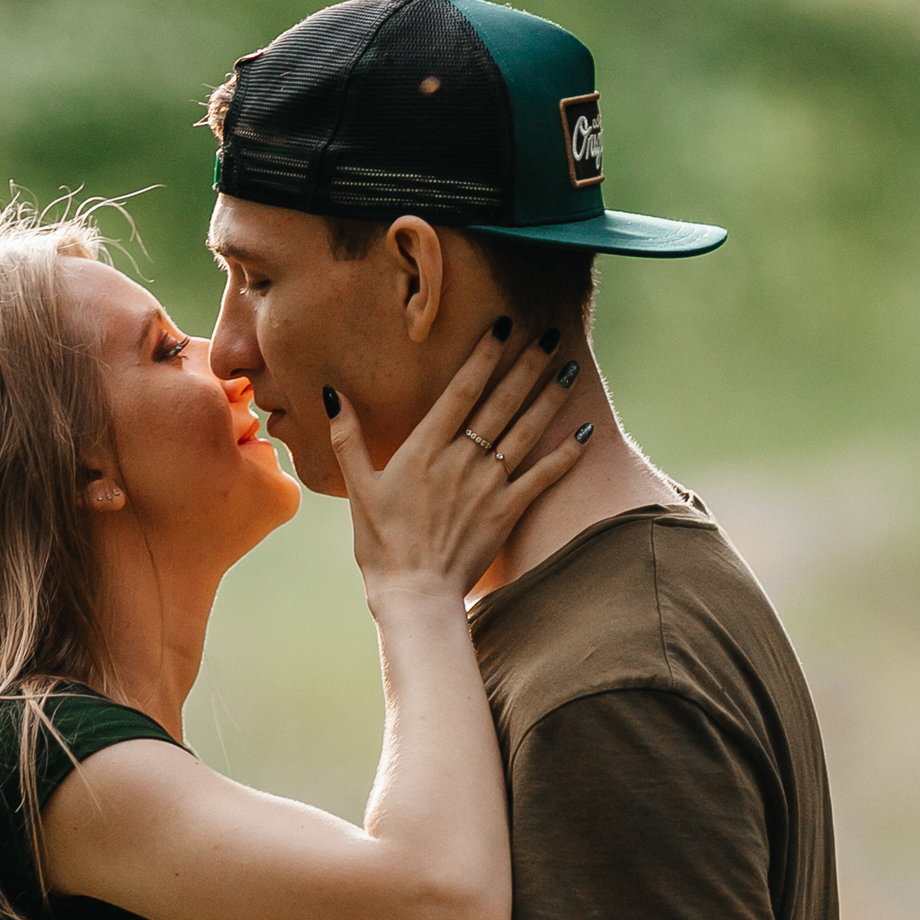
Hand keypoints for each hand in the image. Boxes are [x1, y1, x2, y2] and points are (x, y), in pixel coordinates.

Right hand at [330, 323, 588, 601]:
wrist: (414, 593)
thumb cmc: (382, 543)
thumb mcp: (358, 488)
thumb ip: (348, 438)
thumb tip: (333, 394)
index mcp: (425, 449)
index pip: (462, 390)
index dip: (485, 355)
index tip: (503, 327)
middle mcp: (462, 459)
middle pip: (501, 402)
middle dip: (528, 365)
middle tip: (550, 335)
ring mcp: (488, 485)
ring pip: (526, 431)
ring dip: (551, 397)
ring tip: (571, 367)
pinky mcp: (507, 512)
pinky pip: (543, 477)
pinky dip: (566, 454)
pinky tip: (586, 432)